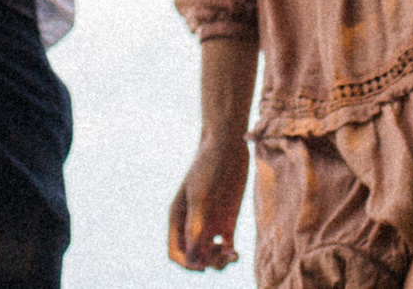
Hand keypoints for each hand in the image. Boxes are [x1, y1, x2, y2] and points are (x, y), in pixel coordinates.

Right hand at [168, 135, 248, 270]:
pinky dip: (230, 255)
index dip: (186, 263)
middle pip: (194, 257)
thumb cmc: (207, 165)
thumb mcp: (199, 194)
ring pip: (211, 255)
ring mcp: (210, 223)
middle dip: (205, 262)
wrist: (226, 146)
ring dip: (218, 261)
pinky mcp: (227, 220)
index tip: (201, 266)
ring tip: (230, 256)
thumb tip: (193, 252)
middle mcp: (193, 224)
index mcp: (178, 218)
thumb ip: (196, 222)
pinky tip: (236, 254)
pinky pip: (226, 247)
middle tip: (220, 256)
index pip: (176, 252)